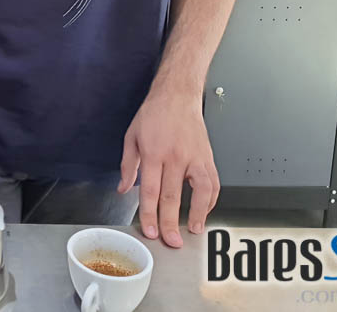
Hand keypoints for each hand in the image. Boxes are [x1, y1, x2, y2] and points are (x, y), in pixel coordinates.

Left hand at [117, 91, 219, 247]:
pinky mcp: (208, 157)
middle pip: (172, 196)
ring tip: (191, 230)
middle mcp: (175, 156)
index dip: (149, 214)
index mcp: (154, 152)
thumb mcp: (131, 136)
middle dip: (170, 222)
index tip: (150, 230)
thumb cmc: (154, 114)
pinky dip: (211, 200)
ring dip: (197, 214)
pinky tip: (204, 211)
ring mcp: (195, 157)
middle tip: (170, 241)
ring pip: (199, 192)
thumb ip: (127, 166)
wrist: (177, 95)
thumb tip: (123, 189)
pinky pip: (213, 183)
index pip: (150, 191)